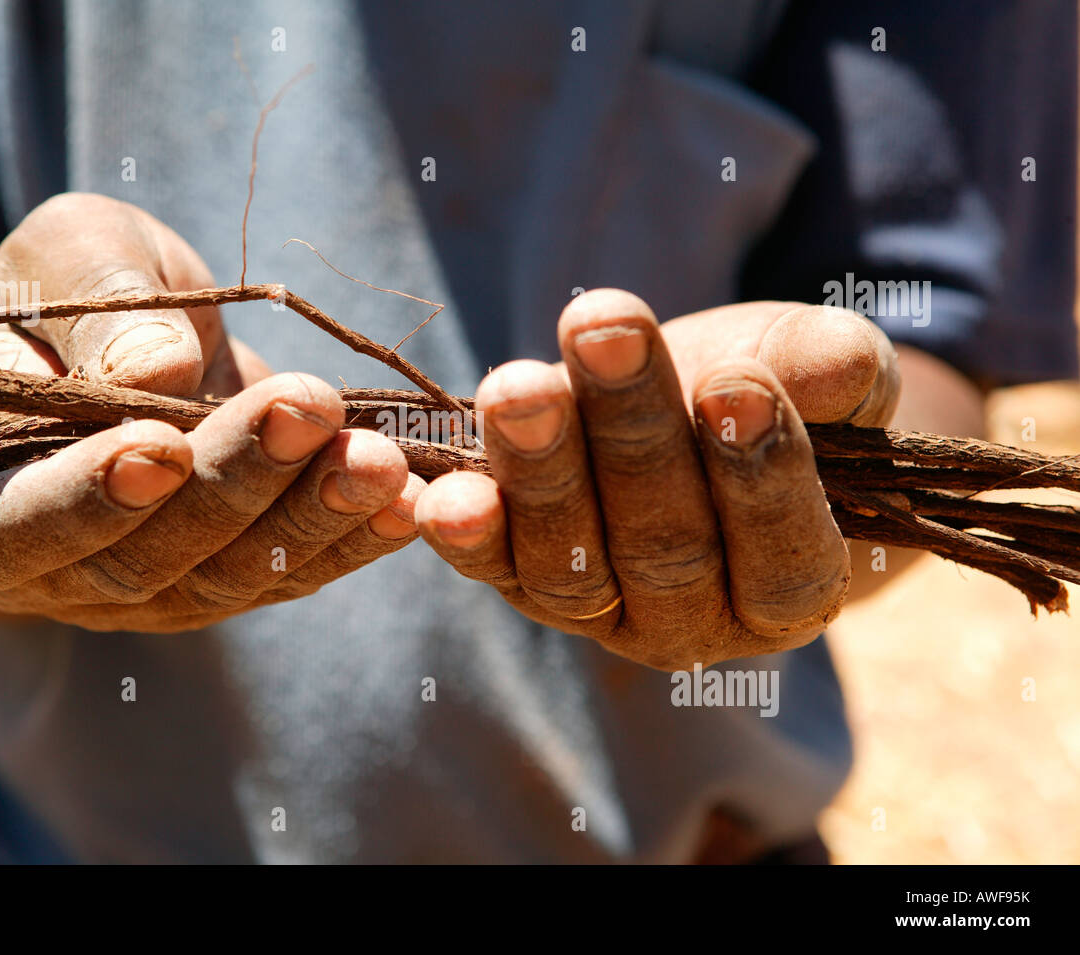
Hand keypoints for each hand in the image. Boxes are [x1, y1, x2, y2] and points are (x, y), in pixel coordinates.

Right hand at [0, 193, 420, 630]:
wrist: (117, 354)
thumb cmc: (66, 299)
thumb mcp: (67, 261)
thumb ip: (95, 308)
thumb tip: (151, 372)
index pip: (25, 523)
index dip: (91, 496)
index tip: (160, 444)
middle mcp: (67, 568)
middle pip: (149, 558)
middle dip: (236, 485)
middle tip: (310, 412)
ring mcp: (156, 588)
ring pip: (234, 578)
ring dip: (312, 518)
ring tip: (381, 460)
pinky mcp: (234, 581)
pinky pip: (295, 572)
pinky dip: (356, 538)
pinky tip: (410, 500)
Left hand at [414, 289, 899, 668]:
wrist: (680, 403)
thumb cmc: (768, 391)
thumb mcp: (814, 370)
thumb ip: (836, 375)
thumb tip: (837, 371)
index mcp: (789, 593)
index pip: (785, 559)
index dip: (763, 478)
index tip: (736, 387)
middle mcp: (692, 622)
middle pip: (666, 548)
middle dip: (633, 437)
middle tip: (605, 332)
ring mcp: (598, 611)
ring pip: (570, 562)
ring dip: (541, 470)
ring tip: (519, 385)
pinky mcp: (521, 579)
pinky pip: (491, 565)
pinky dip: (462, 532)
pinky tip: (440, 492)